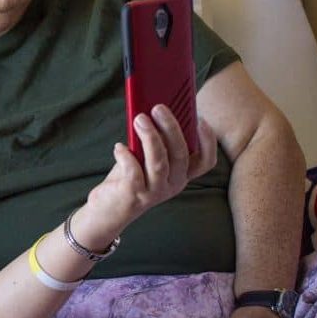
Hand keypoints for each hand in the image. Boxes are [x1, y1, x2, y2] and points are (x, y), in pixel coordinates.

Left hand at [80, 105, 216, 240]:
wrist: (109, 209)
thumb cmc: (129, 176)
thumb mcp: (145, 156)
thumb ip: (155, 139)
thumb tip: (153, 110)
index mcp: (181, 173)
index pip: (206, 161)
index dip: (208, 141)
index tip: (201, 118)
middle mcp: (173, 184)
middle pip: (180, 154)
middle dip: (171, 127)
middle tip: (158, 108)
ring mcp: (155, 192)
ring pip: (159, 162)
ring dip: (150, 137)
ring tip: (139, 119)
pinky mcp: (135, 196)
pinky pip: (134, 172)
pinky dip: (126, 156)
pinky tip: (119, 147)